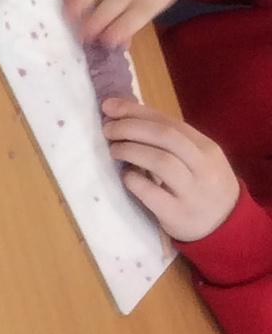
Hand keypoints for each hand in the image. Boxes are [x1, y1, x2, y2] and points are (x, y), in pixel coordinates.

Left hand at [104, 99, 240, 243]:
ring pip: (161, 161)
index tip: (108, 106)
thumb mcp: (196, 159)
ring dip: (130, 150)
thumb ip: (168, 139)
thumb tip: (124, 112)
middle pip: (165, 136)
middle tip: (108, 129)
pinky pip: (151, 193)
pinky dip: (133, 180)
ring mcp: (193, 192)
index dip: (135, 111)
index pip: (169, 122)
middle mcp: (203, 167)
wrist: (226, 227)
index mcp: (206, 148)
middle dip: (130, 127)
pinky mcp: (178, 214)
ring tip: (114, 150)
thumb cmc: (201, 185)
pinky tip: (126, 177)